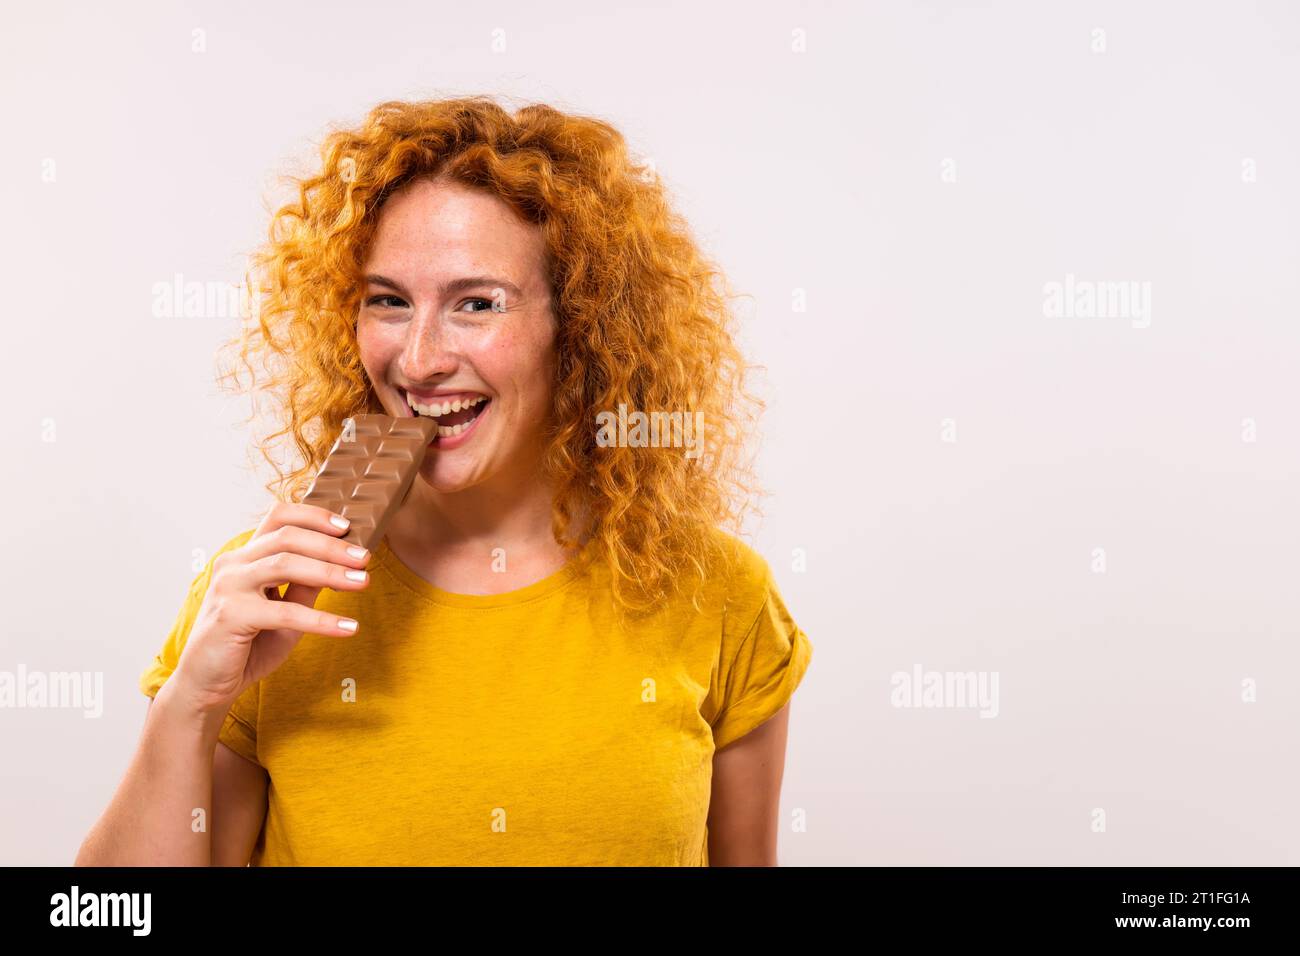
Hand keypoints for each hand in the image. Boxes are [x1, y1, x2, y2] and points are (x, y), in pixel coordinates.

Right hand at [169, 502, 370, 714]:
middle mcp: (233, 564)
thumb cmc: (248, 645)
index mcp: (245, 557)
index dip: (313, 517)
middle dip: (331, 546)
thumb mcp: (286, 612)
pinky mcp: (230, 615)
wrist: (208, 685)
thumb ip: (305, 587)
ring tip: (363, 582)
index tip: (346, 526)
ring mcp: (228, 587)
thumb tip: (342, 563)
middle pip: (287, 538)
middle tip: (364, 558)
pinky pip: (284, 612)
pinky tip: (347, 627)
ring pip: (285, 565)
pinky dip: (320, 619)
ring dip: (330, 572)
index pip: (278, 517)